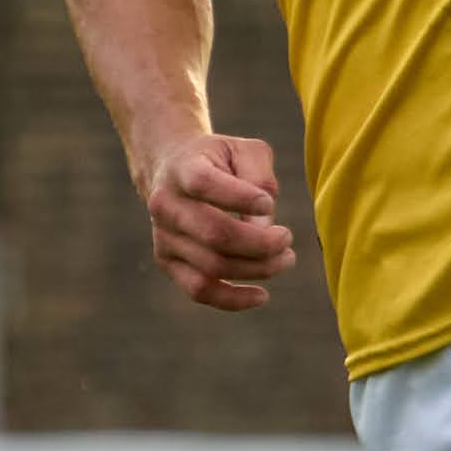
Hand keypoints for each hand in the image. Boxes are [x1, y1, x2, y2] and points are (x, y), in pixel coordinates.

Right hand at [138, 132, 296, 311]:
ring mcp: (164, 236)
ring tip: (285, 259)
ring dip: (257, 269)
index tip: (268, 204)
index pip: (205, 184)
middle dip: (261, 243)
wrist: (171, 168)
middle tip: (287, 238)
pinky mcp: (167, 261)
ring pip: (212, 266)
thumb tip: (263, 227)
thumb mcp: (244, 150)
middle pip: (215, 234)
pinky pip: (199, 290)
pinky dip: (233, 300)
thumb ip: (259, 178)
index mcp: (183, 168)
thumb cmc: (218, 160)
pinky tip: (261, 296)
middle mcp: (166, 204)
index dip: (242, 198)